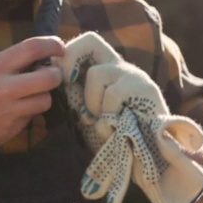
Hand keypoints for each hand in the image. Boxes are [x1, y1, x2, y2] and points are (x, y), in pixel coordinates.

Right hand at [0, 36, 64, 160]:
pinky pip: (29, 120)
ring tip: (29, 97)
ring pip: (44, 102)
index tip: (59, 47)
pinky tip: (11, 114)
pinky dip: (25, 115)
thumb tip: (27, 64)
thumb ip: (1, 68)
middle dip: (54, 76)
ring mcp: (10, 112)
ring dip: (41, 98)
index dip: (52, 44)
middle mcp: (5, 88)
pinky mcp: (10, 131)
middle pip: (49, 78)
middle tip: (49, 76)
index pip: (32, 48)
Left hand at [60, 32, 202, 202]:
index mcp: (107, 71)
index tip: (61, 78)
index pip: (86, 43)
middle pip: (91, 40)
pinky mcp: (146, 89)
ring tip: (102, 122)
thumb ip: (75, 96)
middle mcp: (121, 67)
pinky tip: (114, 130)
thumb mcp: (90, 113)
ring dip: (91, 102)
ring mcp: (134, 76)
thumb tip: (53, 76)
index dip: (67, 54)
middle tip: (68, 82)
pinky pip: (113, 94)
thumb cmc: (117, 139)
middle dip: (72, 59)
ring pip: (97, 73)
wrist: (149, 162)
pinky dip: (107, 116)